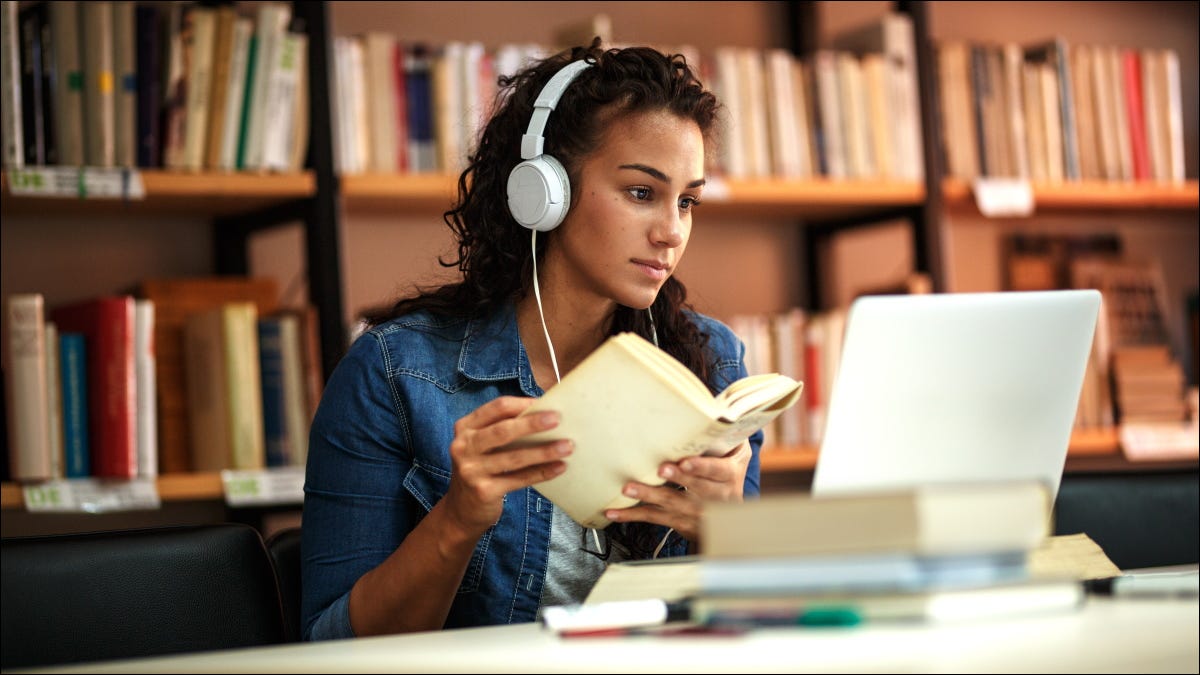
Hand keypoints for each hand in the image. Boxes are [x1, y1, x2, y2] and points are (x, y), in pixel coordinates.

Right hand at [442, 396, 571, 536]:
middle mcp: (463, 446)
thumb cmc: (481, 468)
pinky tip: (559, 467)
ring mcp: (471, 470)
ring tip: (567, 446)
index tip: (547, 403)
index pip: (497, 408)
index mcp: (465, 427)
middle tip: (558, 419)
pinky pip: (519, 479)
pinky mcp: (483, 491)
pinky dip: (541, 472)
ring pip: (514, 457)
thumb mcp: (482, 445)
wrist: (461, 509)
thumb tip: (546, 414)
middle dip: (532, 424)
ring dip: (544, 451)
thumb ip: (503, 429)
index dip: (523, 404)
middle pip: (503, 430)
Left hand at [602, 441, 751, 541]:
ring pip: (671, 503)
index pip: (717, 471)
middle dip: (677, 478)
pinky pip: (655, 518)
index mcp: (729, 476)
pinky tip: (614, 513)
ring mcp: (697, 512)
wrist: (731, 520)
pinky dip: (633, 515)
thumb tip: (717, 409)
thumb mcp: (737, 456)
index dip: (701, 467)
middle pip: (695, 488)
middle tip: (659, 469)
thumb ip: (728, 436)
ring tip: (629, 489)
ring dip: (649, 495)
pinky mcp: (679, 522)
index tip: (685, 462)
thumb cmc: (727, 476)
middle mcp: (715, 497)